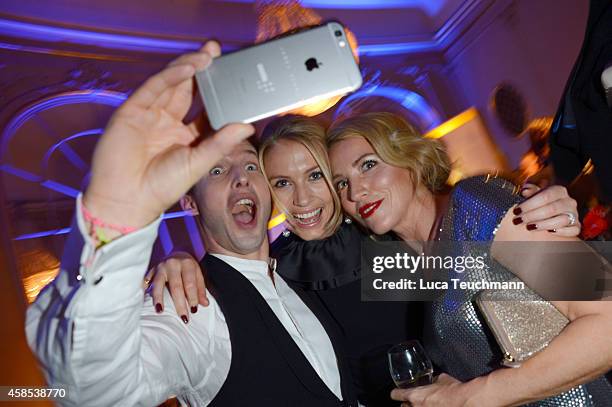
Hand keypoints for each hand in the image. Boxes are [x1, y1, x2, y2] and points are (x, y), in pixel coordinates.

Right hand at [83, 41, 254, 229]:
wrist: (127, 200)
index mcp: (185, 135)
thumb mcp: (199, 162)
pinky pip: (154, 88)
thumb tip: (247, 125)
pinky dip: (171, 76)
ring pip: (171, 83)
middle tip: (218, 51)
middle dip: (203, 70)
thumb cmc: (162, 186)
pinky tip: (188, 67)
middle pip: (188, 89)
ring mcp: (150, 114)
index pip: (205, 107)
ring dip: (189, 67)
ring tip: (208, 54)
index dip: (218, 91)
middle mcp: (168, 121)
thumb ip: (222, 142)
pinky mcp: (132, 111)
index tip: (234, 76)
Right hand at [145, 252, 207, 322]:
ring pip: (158, 284)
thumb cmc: (188, 267)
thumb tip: (205, 304)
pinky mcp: (151, 270)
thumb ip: (201, 289)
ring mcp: (160, 266)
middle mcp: (173, 264)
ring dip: (158, 298)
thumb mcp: (198, 274)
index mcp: (187, 264)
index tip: (194, 310)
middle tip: (183, 317)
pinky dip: (146, 291)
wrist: (176, 252)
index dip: (192, 298)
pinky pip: (146, 282)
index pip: (190, 283)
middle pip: (176, 286)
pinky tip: (145, 301)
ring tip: (160, 311)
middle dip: (179, 303)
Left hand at [390, 374, 471, 406]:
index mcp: (414, 396)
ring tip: (423, 405)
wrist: (466, 403)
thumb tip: (435, 380)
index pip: (396, 394)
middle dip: (407, 404)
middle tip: (412, 402)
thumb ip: (434, 380)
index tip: (396, 393)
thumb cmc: (454, 391)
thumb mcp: (442, 379)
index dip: (396, 393)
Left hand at [514, 184, 579, 235]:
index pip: (545, 196)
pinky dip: (562, 231)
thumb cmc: (539, 204)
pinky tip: (549, 232)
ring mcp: (574, 214)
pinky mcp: (576, 226)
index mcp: (559, 191)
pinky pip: (573, 230)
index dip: (529, 204)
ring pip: (562, 220)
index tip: (516, 210)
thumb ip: (530, 191)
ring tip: (529, 227)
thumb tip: (525, 191)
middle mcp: (569, 201)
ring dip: (543, 224)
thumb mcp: (534, 195)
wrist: (547, 216)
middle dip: (532, 215)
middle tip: (518, 220)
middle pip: (552, 208)